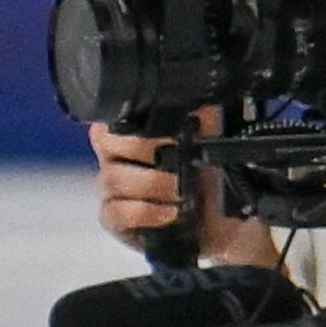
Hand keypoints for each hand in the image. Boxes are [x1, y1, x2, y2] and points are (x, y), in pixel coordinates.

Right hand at [90, 117, 278, 265]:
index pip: (111, 120)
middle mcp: (114, 159)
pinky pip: (117, 212)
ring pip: (115, 179)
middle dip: (145, 151)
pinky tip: (169, 213)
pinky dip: (145, 212)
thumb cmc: (205, 180)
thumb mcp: (209, 147)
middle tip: (178, 164)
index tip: (167, 133)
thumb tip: (204, 105)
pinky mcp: (114, 220)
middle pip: (108, 144)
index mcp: (129, 135)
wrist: (217, 221)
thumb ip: (204, 122)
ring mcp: (111, 190)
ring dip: (153, 184)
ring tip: (181, 191)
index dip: (134, 125)